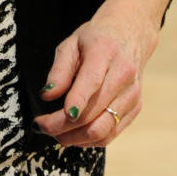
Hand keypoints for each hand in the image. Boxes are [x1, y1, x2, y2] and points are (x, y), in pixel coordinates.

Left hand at [33, 0, 160, 147]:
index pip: (91, 83)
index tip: (48, 119)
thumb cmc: (96, 39)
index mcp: (105, 52)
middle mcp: (123, 75)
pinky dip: (89, 140)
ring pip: (102, 130)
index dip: (72, 104)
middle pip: (93, 113)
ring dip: (75, 138)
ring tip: (55, 133)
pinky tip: (74, 134)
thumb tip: (47, 95)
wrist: (129, 35)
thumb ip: (59, 70)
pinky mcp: (135, 108)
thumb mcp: (71, 44)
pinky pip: (111, 134)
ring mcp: (132, 94)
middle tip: (42, 126)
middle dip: (62, 126)